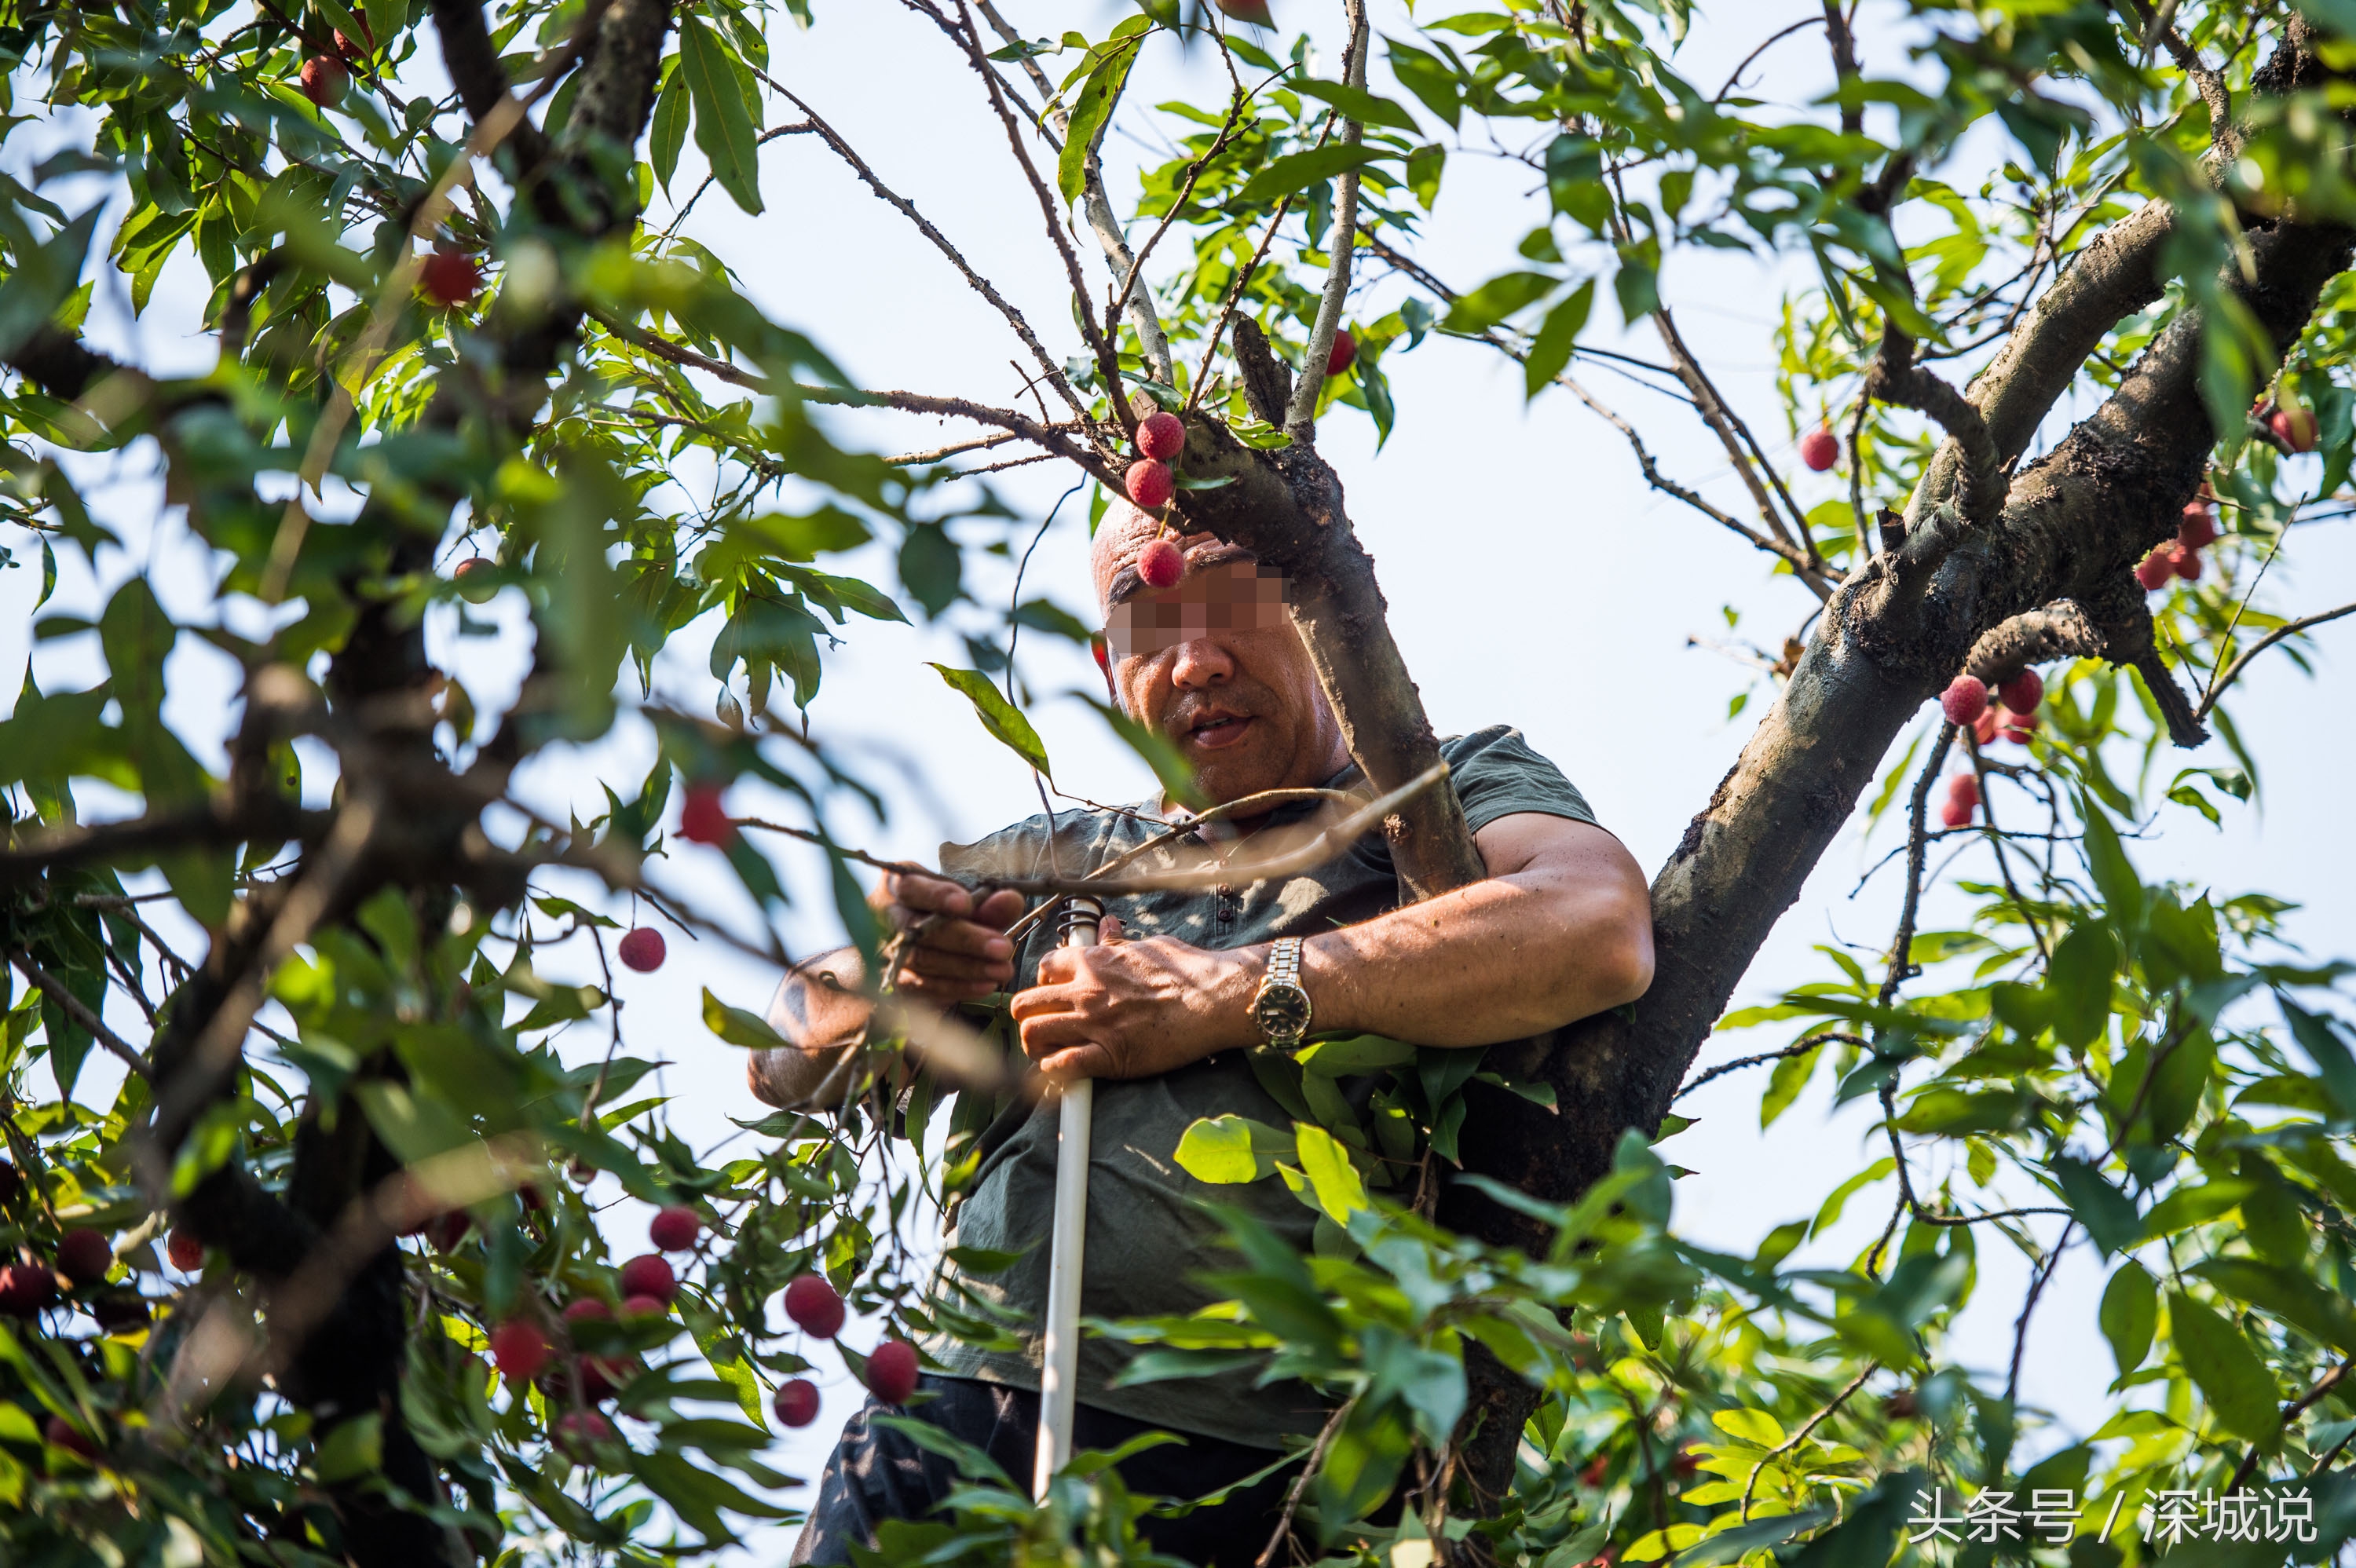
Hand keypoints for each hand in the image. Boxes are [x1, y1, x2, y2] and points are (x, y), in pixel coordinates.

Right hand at [870, 870, 1024, 1004]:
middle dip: (965, 939)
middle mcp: (883, 917)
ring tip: (1003, 970)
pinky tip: (985, 985)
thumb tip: (1011, 900)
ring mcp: (883, 952)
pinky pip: (923, 988)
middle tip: (1003, 947)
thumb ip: (988, 901)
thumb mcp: (965, 899)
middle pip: (918, 929)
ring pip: (922, 961)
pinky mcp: (893, 982)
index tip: (965, 903)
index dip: (936, 896)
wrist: (918, 939)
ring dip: (967, 967)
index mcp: (897, 885)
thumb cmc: (943, 911)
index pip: (911, 887)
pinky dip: (956, 987)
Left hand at [1008, 917, 1261, 1079]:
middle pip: (1024, 1004)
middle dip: (1028, 1016)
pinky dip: (1055, 1072)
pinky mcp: (1109, 1056)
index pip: (1043, 967)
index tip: (1054, 994)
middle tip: (1044, 1025)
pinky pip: (1061, 1066)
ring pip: (1032, 1034)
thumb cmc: (1189, 972)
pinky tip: (1065, 1072)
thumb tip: (1108, 926)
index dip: (1043, 983)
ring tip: (1049, 1051)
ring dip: (1035, 1045)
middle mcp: (1085, 991)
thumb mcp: (1149, 946)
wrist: (1214, 1000)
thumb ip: (1119, 940)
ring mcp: (1094, 1024)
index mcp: (1094, 962)